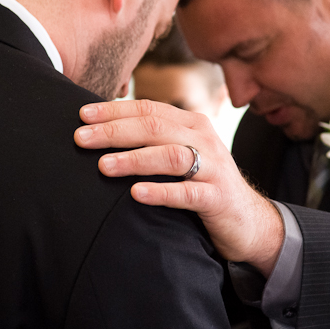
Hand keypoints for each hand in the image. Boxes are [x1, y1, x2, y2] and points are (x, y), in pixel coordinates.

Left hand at [74, 99, 283, 276]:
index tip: (83, 115)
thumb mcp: (183, 154)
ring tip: (103, 166)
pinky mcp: (217, 198)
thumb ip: (155, 140)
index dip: (115, 110)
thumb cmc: (203, 185)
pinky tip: (135, 194)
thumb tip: (104, 130)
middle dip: (115, 132)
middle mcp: (204, 139)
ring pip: (170, 156)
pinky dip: (160, 192)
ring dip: (134, 159)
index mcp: (192, 124)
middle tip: (81, 138)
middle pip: (155, 127)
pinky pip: (187, 193)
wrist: (248, 220)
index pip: (149, 108)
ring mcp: (214, 168)